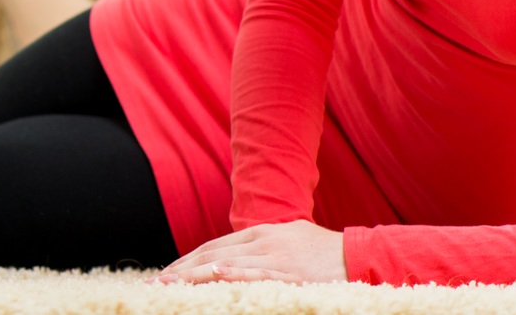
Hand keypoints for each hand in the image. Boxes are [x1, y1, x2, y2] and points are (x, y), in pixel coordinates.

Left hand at [158, 221, 345, 284]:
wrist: (358, 255)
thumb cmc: (323, 252)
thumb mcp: (287, 240)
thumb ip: (260, 246)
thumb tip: (233, 260)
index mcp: (260, 232)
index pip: (214, 246)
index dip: (188, 258)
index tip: (167, 272)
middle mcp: (263, 241)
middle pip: (213, 254)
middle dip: (182, 268)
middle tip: (156, 281)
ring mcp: (276, 257)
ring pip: (226, 264)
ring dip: (194, 275)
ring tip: (170, 283)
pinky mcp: (290, 274)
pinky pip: (257, 274)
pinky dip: (234, 274)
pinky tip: (214, 275)